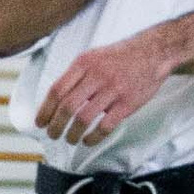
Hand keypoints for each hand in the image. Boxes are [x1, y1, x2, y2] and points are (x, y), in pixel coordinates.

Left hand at [37, 31, 172, 147]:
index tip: (40, 123)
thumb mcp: (93, 56)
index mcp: (84, 63)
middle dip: (56, 126)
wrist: (153, 52)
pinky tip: (88, 140)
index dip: (45, 110)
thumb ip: (75, 75)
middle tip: (52, 135)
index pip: (57, 90)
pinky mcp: (127, 103)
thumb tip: (54, 101)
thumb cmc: (119, 57)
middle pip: (67, 107)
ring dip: (72, 134)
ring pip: (84, 118)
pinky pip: (105, 126)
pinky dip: (93, 137)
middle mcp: (96, 75)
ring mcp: (112, 89)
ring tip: (70, 140)